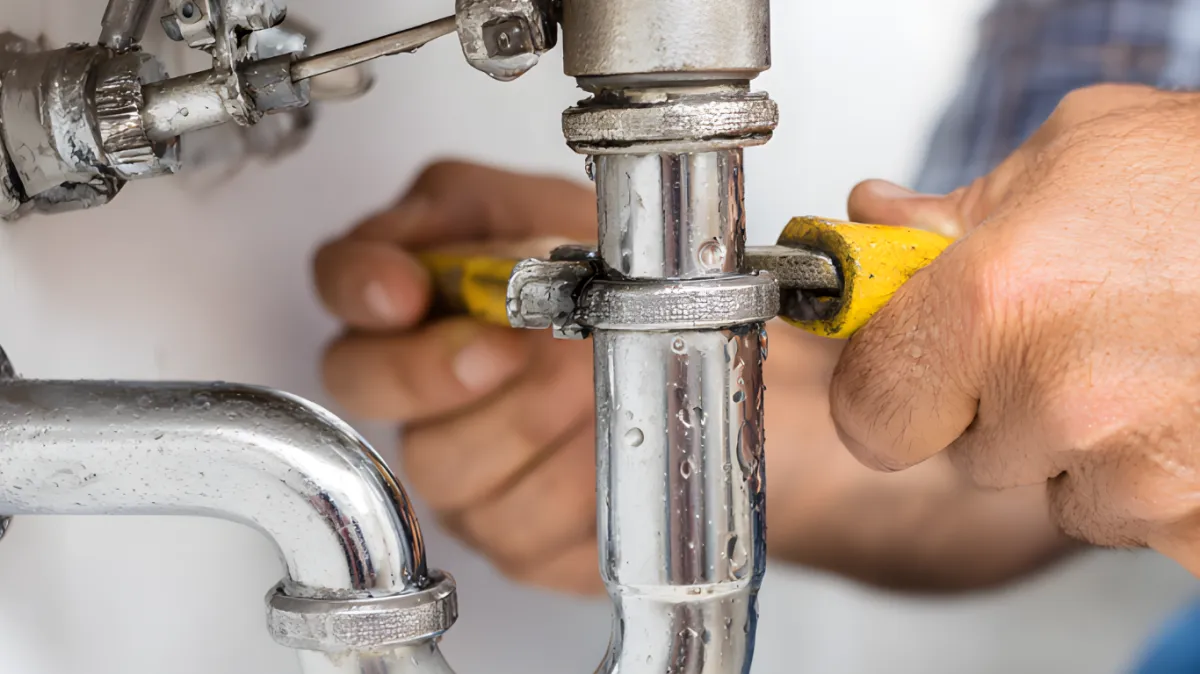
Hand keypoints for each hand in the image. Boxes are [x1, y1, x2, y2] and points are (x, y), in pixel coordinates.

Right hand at [315, 161, 1068, 595]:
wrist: (770, 397)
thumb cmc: (699, 302)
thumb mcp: (623, 232)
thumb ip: (540, 212)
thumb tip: (499, 216)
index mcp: (458, 279)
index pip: (360, 283)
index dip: (374, 284)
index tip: (409, 285)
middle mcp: (458, 369)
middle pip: (389, 385)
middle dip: (464, 361)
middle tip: (530, 336)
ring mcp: (488, 455)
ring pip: (451, 461)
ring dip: (527, 423)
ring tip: (589, 389)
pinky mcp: (532, 528)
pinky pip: (513, 528)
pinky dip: (559, 492)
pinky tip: (599, 453)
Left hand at [835, 84, 1199, 574]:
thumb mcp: (1078, 156)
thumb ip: (960, 211)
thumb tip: (881, 224)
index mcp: (994, 302)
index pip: (869, 408)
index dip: (887, 385)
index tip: (908, 366)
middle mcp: (1056, 400)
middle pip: (967, 450)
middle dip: (1001, 402)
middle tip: (1071, 335)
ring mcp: (1136, 476)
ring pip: (1056, 486)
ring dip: (1084, 442)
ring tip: (1155, 358)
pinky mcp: (1199, 525)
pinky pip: (1134, 520)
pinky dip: (1156, 480)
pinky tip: (1189, 404)